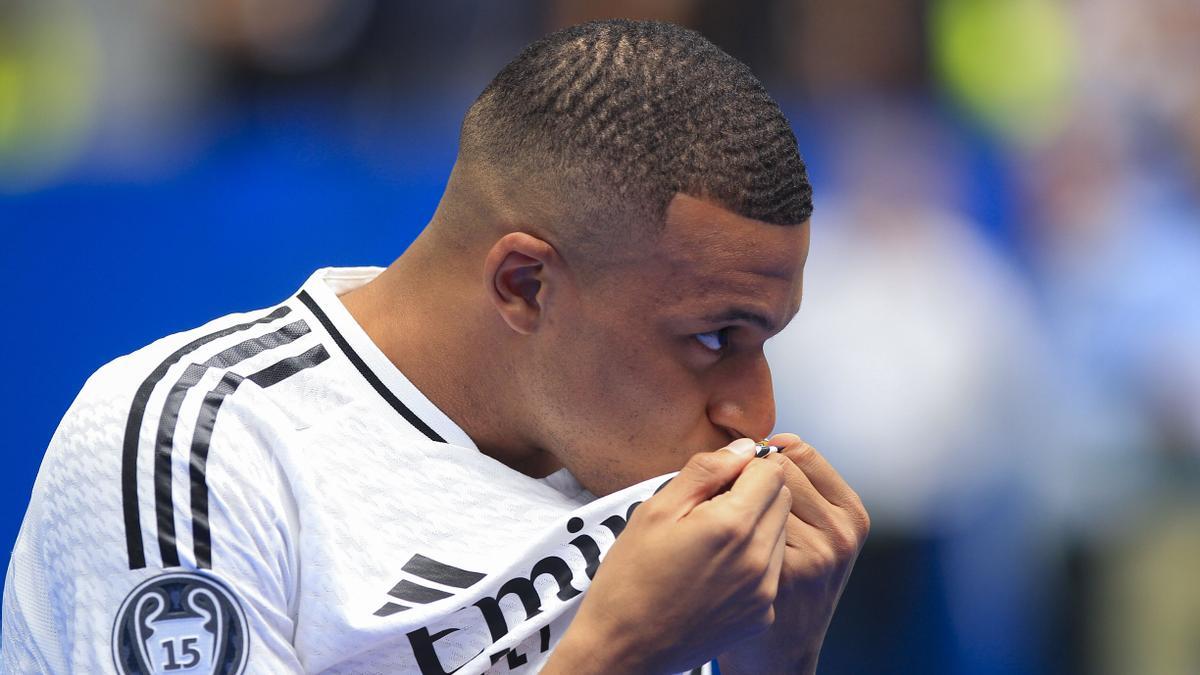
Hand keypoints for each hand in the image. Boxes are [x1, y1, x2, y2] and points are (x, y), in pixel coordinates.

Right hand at [545, 439, 791, 674]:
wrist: (624, 649)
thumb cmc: (630, 577)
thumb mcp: (655, 510)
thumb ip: (704, 471)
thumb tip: (744, 448)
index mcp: (731, 526)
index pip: (773, 471)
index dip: (746, 466)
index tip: (720, 478)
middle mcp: (757, 559)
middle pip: (782, 500)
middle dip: (756, 492)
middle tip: (712, 507)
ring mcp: (764, 591)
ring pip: (780, 533)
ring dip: (757, 525)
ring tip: (713, 541)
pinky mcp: (762, 614)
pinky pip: (772, 569)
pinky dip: (753, 560)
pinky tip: (716, 572)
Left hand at [720, 434, 869, 674]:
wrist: (779, 653)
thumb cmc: (787, 582)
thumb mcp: (816, 533)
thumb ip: (801, 488)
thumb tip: (762, 443)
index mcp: (851, 512)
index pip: (799, 450)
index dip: (763, 456)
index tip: (745, 474)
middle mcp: (841, 532)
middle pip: (776, 468)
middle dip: (747, 476)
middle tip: (730, 500)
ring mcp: (815, 554)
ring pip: (756, 494)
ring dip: (732, 499)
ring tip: (725, 523)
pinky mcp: (782, 573)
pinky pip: (741, 523)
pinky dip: (723, 525)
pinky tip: (721, 546)